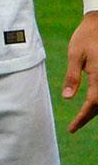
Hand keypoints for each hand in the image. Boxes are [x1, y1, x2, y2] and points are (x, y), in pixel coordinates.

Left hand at [63, 11, 96, 133]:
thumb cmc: (86, 36)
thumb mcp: (75, 55)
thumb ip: (73, 77)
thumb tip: (68, 98)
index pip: (93, 103)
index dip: (83, 118)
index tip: (72, 128)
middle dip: (90, 116)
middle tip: (76, 125)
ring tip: (84, 116)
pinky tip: (94, 102)